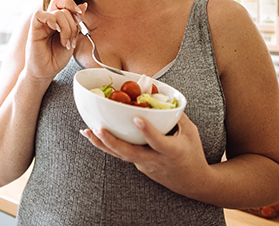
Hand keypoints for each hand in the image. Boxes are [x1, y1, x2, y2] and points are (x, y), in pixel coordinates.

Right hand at [24, 0, 86, 80]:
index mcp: (58, 20)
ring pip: (56, 12)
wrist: (46, 72)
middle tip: (73, 35)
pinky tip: (56, 31)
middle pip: (62, 5)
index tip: (80, 18)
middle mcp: (49, 20)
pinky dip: (51, 20)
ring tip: (65, 43)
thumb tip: (83, 5)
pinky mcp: (34, 29)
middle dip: (73, 21)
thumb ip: (76, 23)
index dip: (73, 6)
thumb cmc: (57, 58)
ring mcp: (42, 24)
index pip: (64, 3)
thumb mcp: (72, 38)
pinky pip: (39, 15)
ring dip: (66, 28)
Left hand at [80, 113, 209, 195]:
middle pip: (131, 153)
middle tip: (99, 129)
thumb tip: (159, 95)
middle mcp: (155, 160)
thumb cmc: (192, 153)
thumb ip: (175, 115)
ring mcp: (144, 165)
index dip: (148, 131)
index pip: (158, 141)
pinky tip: (93, 135)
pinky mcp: (138, 165)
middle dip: (113, 142)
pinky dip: (107, 145)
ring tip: (86, 132)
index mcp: (172, 151)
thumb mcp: (190, 132)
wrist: (191, 182)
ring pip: (121, 155)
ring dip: (102, 144)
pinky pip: (121, 154)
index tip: (137, 118)